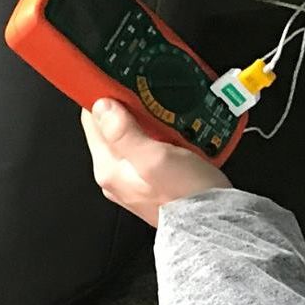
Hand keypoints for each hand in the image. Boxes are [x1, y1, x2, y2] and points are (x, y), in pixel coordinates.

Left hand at [81, 98, 230, 226]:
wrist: (212, 224)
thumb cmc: (186, 196)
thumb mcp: (154, 158)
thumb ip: (123, 132)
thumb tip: (101, 106)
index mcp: (108, 168)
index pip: (92, 118)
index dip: (106, 95)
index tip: (124, 79)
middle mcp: (115, 174)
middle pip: (112, 124)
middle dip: (130, 106)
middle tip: (152, 98)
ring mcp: (132, 177)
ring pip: (132, 133)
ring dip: (148, 119)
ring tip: (168, 115)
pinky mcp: (151, 178)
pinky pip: (150, 146)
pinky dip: (160, 134)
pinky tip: (176, 132)